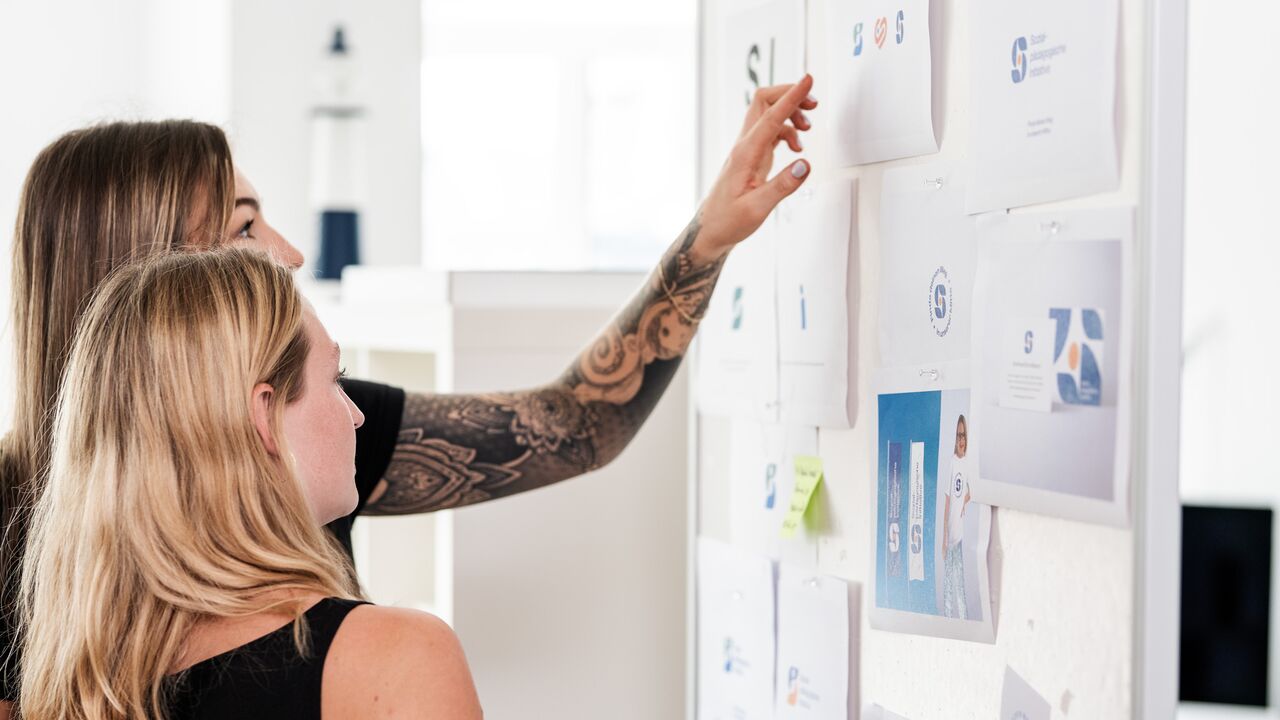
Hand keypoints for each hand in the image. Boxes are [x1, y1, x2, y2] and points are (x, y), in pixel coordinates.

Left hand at [692, 75, 816, 261]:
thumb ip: (782, 186)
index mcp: (745, 154)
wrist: (710, 230)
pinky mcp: (751, 156)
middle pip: (764, 102)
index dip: (791, 97)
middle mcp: (744, 146)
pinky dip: (787, 130)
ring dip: (790, 114)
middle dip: (789, 95)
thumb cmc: (728, 221)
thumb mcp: (757, 209)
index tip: (808, 81)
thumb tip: (804, 165)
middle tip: (813, 105)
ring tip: (807, 130)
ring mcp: (747, 149)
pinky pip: (770, 131)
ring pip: (767, 114)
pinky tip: (797, 147)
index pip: (770, 116)